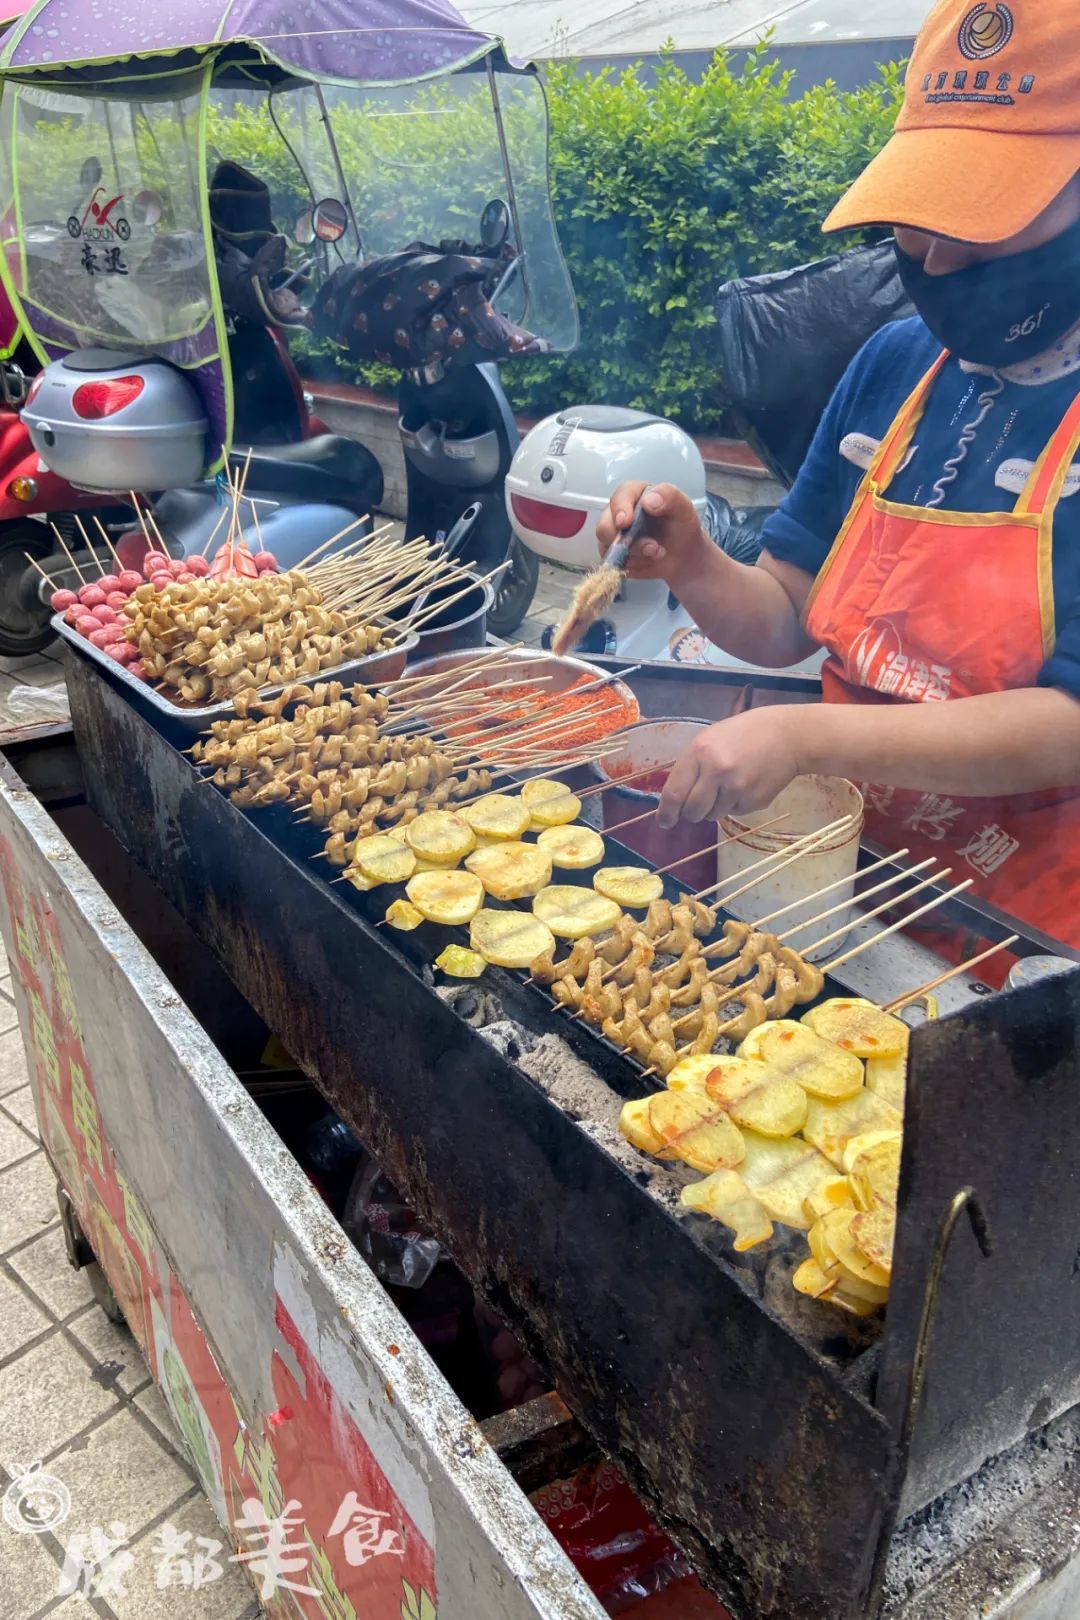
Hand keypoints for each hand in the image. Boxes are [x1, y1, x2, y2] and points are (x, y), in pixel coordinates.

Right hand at [596, 481, 709, 582]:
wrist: (683, 554)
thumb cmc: (681, 526)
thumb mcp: (683, 507)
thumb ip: (669, 496)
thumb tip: (648, 501)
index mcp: (633, 494)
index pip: (619, 497)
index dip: (620, 509)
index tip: (625, 522)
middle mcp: (618, 514)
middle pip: (605, 526)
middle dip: (627, 541)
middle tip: (652, 547)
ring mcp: (613, 536)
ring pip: (608, 548)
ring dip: (635, 555)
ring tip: (657, 553)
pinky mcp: (613, 556)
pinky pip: (614, 564)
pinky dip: (633, 566)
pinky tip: (649, 561)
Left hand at [657, 708, 803, 827]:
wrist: (789, 736)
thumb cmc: (745, 733)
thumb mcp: (710, 738)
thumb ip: (691, 765)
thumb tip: (673, 798)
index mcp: (700, 752)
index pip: (674, 793)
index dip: (666, 812)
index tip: (664, 821)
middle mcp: (717, 772)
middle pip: (692, 811)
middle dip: (690, 813)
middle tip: (695, 806)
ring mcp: (737, 789)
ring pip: (712, 815)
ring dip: (713, 808)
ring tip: (727, 785)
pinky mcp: (754, 802)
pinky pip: (734, 813)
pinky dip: (734, 805)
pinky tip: (745, 785)